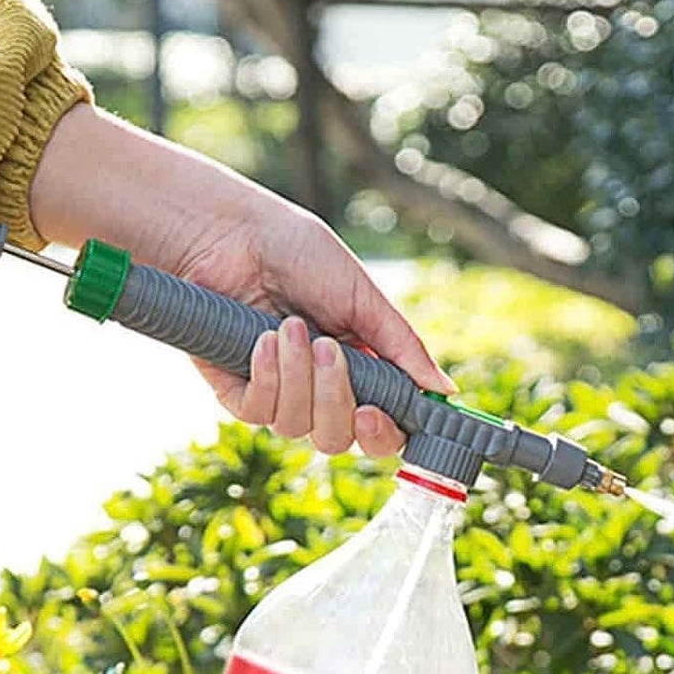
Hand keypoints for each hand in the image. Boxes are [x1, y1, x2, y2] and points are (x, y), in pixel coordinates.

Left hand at [28, 104, 451, 456]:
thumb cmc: (294, 251)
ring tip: (288, 326)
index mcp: (358, 371)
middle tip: (330, 351)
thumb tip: (443, 390)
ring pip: (299, 429)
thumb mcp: (360, 294)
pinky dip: (266, 378)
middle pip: (340, 439)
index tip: (381, 415)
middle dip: (337, 400)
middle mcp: (319, 391)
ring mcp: (278, 395)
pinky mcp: (236, 393)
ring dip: (298, 379)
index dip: (384, 435)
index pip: (379, 429)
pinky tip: (261, 340)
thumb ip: (401, 345)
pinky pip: (258, 415)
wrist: (229, 233)